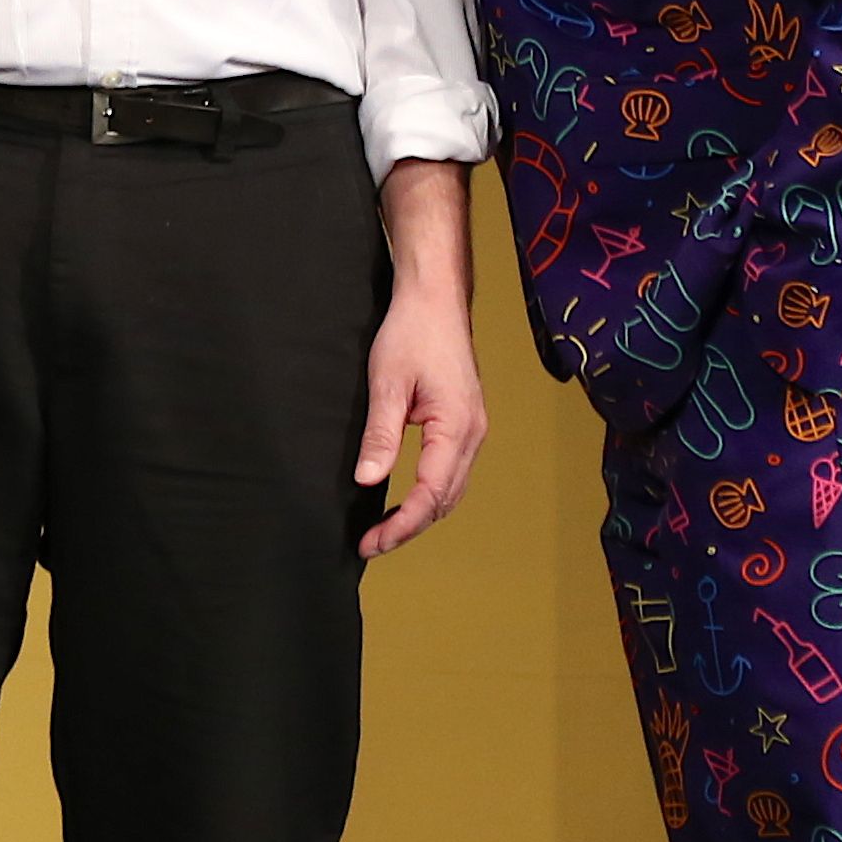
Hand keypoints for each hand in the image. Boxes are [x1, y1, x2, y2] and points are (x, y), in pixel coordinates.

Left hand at [357, 159, 486, 557]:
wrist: (436, 297)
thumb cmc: (412, 332)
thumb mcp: (387, 382)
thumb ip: (381, 434)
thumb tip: (368, 480)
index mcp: (457, 426)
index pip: (430, 493)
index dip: (402, 524)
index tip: (371, 542)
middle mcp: (473, 433)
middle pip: (446, 499)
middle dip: (410, 527)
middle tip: (370, 544)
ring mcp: (473, 428)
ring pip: (452, 489)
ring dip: (421, 513)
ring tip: (384, 530)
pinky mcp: (465, 422)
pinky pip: (452, 471)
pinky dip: (431, 493)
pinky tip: (407, 499)